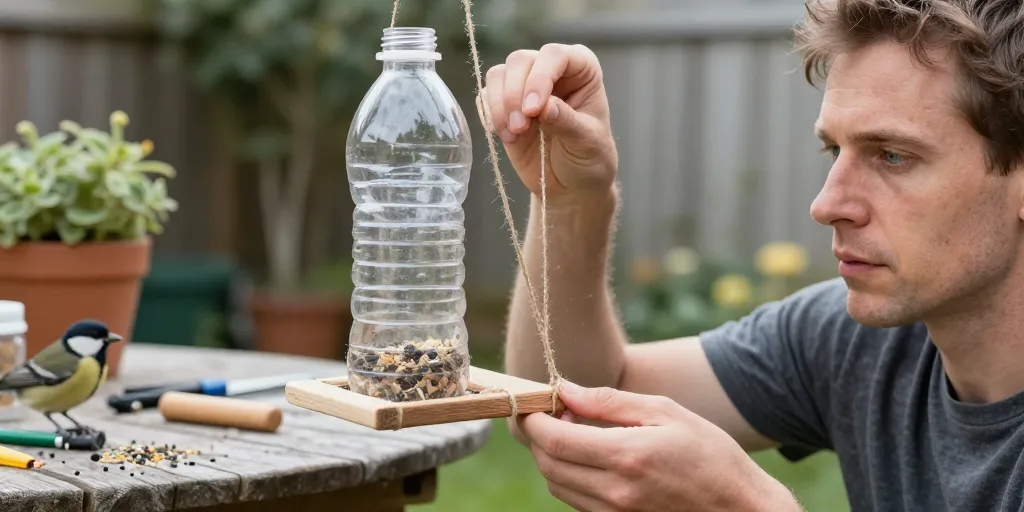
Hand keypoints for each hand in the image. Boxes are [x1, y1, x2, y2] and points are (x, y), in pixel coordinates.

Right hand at [480, 43, 617, 199]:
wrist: (571, 182)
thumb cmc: (589, 157)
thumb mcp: (587, 142)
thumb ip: (567, 122)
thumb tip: (544, 106)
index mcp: (582, 68)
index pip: (554, 55)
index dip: (540, 78)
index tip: (534, 110)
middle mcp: (551, 69)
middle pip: (520, 61)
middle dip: (514, 94)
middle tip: (520, 127)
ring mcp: (525, 84)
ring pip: (498, 75)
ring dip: (500, 106)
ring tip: (513, 135)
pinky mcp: (504, 104)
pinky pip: (486, 97)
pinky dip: (490, 116)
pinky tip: (506, 136)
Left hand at [517, 382, 801, 511]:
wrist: (741, 509)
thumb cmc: (710, 454)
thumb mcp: (666, 412)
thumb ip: (610, 402)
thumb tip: (565, 390)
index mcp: (627, 456)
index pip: (555, 440)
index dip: (535, 420)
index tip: (535, 404)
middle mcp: (615, 492)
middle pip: (549, 465)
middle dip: (540, 437)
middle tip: (554, 415)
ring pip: (558, 486)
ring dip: (554, 458)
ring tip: (575, 434)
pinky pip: (577, 502)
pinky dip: (572, 477)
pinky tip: (592, 459)